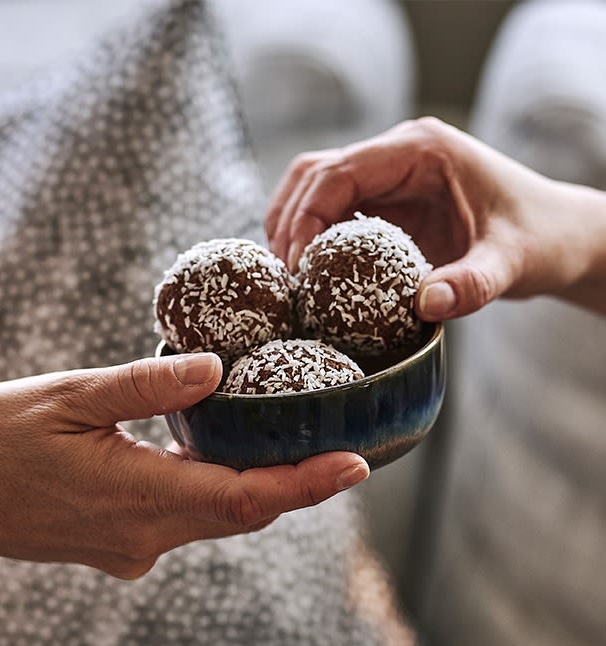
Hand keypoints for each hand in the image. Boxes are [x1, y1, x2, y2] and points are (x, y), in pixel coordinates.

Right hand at [0, 354, 368, 578]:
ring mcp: (135, 549)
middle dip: (299, 484)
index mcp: (138, 496)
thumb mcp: (67, 398)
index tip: (355, 466)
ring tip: (304, 447)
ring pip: (219, 518)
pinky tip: (225, 457)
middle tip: (349, 447)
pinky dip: (219, 491)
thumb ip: (144, 386)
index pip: (245, 499)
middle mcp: (147, 535)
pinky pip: (189, 520)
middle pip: (244, 513)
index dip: (306, 485)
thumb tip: (217, 372)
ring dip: (262, 487)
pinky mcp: (123, 546)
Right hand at [266, 116, 605, 317]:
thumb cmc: (538, 241)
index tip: (294, 266)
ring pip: (317, 188)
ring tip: (285, 279)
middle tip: (280, 278)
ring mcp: (391, 176)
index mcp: (421, 150)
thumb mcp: (509, 265)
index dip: (306, 215)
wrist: (557, 237)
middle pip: (315, 173)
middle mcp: (399, 155)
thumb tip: (424, 305)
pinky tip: (308, 276)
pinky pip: (336, 211)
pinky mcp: (390, 202)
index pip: (340, 171)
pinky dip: (313, 238)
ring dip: (293, 227)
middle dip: (288, 221)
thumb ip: (471, 285)